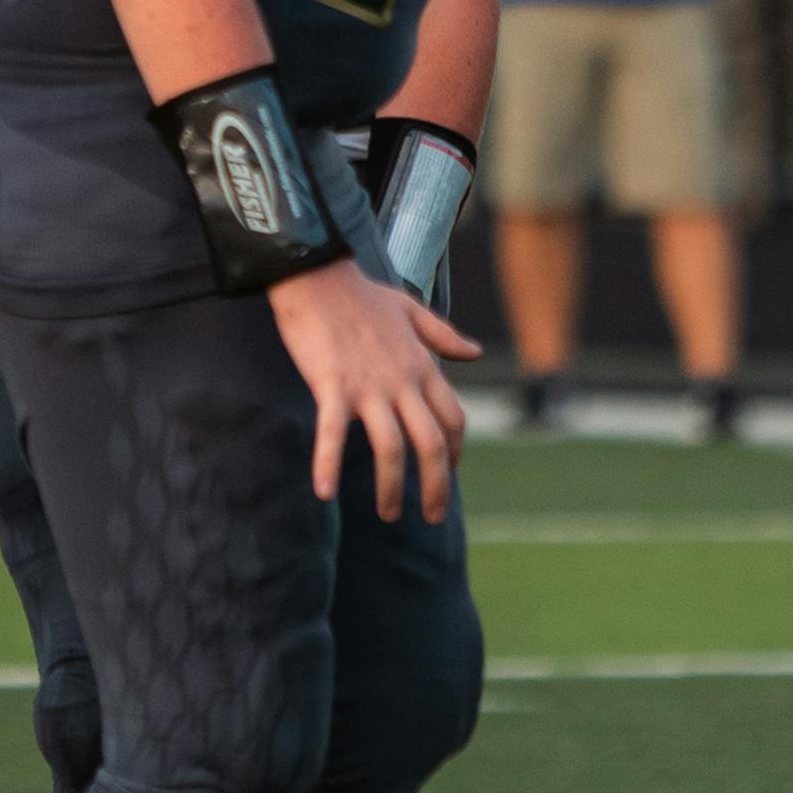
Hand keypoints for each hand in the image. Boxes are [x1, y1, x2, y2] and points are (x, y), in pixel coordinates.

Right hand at [264, 262, 474, 521]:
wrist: (317, 275)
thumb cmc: (361, 294)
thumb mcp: (411, 310)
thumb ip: (444, 335)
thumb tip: (475, 353)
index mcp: (422, 366)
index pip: (452, 419)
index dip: (454, 452)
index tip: (447, 474)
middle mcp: (402, 381)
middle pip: (430, 444)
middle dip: (435, 487)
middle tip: (431, 517)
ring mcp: (368, 386)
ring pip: (391, 448)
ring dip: (392, 488)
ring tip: (388, 515)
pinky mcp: (332, 386)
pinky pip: (333, 434)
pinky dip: (328, 464)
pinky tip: (324, 493)